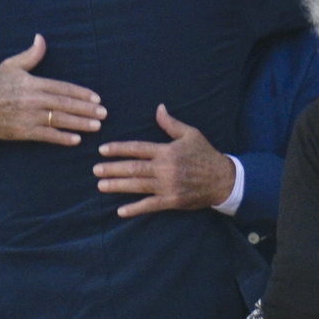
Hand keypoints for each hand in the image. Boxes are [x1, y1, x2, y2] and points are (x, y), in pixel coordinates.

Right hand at [0, 34, 104, 144]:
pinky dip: (61, 138)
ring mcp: (28, 117)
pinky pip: (46, 135)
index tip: (96, 98)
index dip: (80, 94)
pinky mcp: (23, 132)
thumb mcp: (11, 66)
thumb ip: (30, 55)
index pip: (62, 88)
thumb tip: (41, 38)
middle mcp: (32, 100)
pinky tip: (76, 140)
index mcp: (32, 83)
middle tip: (104, 113)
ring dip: (79, 124)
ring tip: (96, 126)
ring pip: (59, 120)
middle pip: (64, 104)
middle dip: (86, 109)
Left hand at [94, 103, 235, 216]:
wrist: (223, 180)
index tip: (103, 150)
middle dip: (112, 169)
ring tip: (101, 185)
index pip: (137, 148)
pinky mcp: (172, 201)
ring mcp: (168, 186)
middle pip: (133, 168)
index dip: (119, 149)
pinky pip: (150, 205)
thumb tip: (158, 108)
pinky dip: (135, 209)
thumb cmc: (205, 155)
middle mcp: (165, 168)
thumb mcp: (191, 134)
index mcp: (167, 151)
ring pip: (137, 185)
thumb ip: (171, 124)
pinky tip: (121, 211)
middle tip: (95, 170)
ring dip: (118, 186)